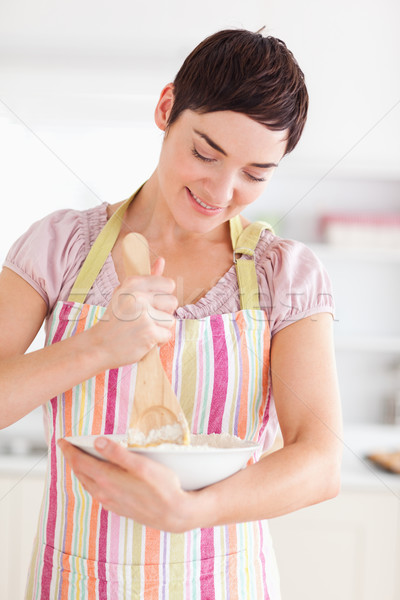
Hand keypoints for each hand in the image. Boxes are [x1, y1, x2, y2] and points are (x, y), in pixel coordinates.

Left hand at [58, 437, 195, 532]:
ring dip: (82, 470)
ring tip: (81, 458)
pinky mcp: (118, 507)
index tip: (62, 440)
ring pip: (88, 483)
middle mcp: (104, 493)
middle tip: (69, 446)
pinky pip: (97, 492)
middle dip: (73, 458)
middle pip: (81, 473)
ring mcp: (110, 502)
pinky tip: (98, 477)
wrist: (175, 514)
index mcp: (107, 480)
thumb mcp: (143, 465)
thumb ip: (118, 453)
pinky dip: (91, 480)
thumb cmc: (163, 487)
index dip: (69, 450)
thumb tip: (98, 442)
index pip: (79, 462)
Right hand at [89, 257, 177, 368]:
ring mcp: (144, 314)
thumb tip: (161, 260)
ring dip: (160, 328)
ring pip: (170, 320)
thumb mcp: (126, 293)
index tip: (152, 304)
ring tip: (143, 330)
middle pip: (173, 302)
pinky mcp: (149, 332)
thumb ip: (147, 278)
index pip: (169, 284)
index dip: (163, 296)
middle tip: (146, 319)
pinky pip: (167, 335)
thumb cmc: (115, 319)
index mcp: (133, 283)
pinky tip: (143, 340)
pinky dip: (158, 341)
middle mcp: (138, 296)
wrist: (99, 345)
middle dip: (163, 313)